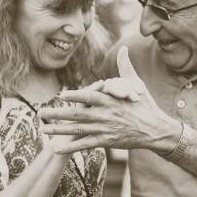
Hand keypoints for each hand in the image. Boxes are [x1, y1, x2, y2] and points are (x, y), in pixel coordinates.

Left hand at [39, 46, 175, 154]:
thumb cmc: (145, 105)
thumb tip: (124, 48)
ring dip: (59, 130)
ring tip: (43, 129)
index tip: (60, 96)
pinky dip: (70, 146)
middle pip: (77, 114)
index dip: (75, 97)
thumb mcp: (137, 84)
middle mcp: (105, 115)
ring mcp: (105, 129)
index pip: (90, 97)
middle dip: (57, 114)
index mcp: (111, 100)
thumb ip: (125, 67)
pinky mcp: (107, 141)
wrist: (156, 130)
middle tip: (40, 112)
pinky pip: (85, 144)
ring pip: (78, 130)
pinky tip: (56, 147)